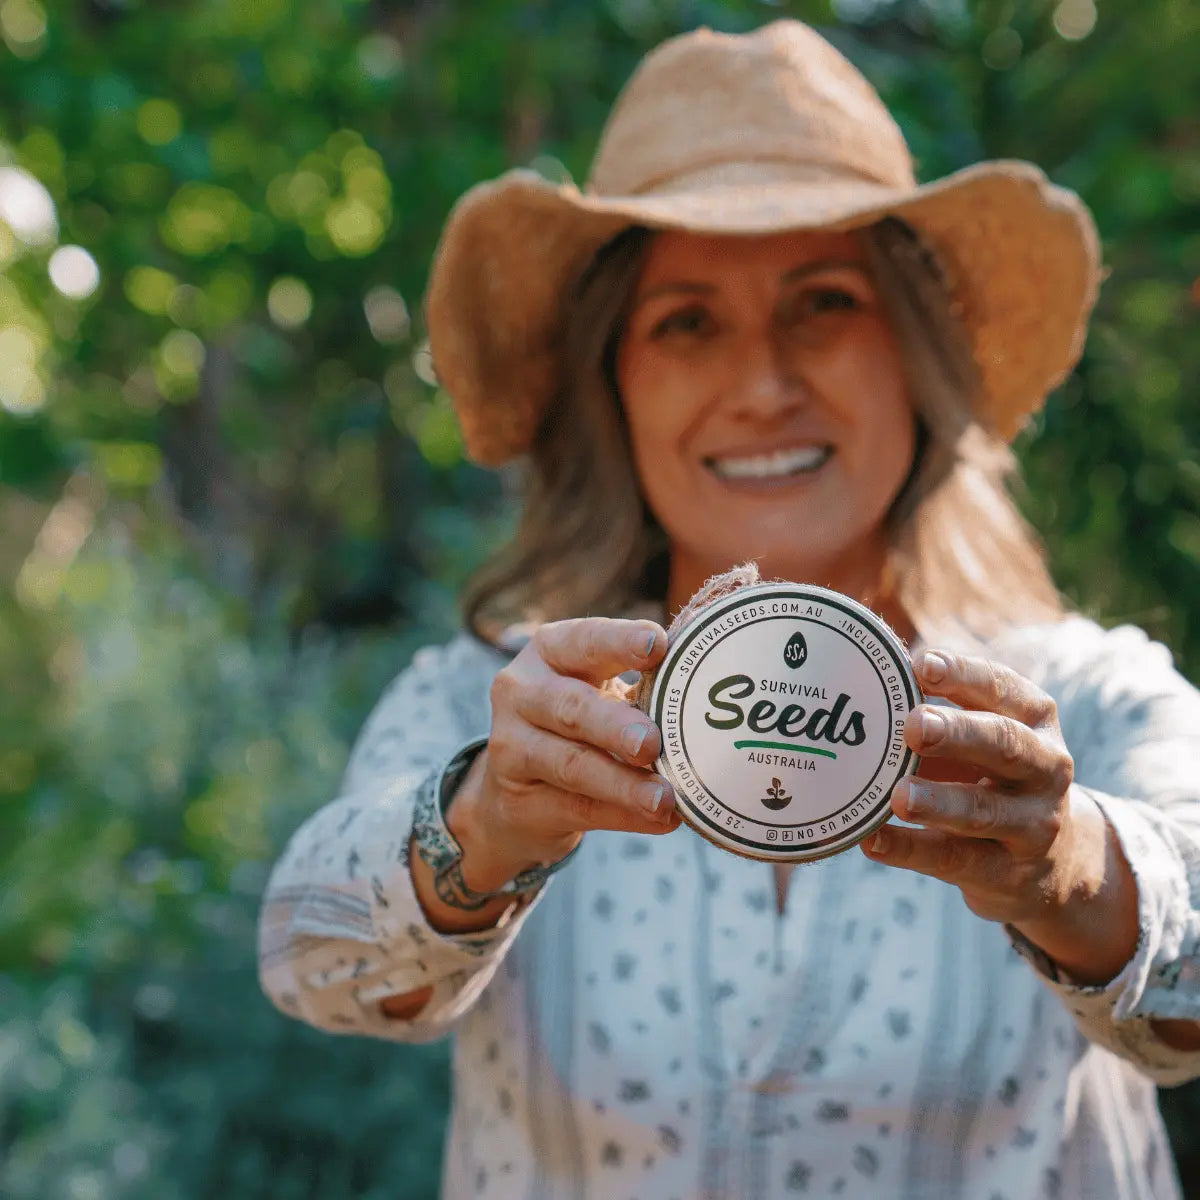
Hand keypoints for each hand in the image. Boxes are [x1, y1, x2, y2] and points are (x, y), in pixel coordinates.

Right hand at [450, 617, 679, 893]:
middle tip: (652, 743)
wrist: (512, 791)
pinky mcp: (519, 800)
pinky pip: (578, 808)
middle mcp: (521, 692)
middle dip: (614, 725)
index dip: (619, 642)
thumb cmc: (577, 723)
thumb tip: (711, 693)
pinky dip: (624, 815)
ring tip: (666, 798)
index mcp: (548, 651)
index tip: (658, 644)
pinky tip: (661, 820)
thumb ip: (640, 688)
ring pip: (573, 765)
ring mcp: (511, 748)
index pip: (583, 640)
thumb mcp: (597, 691)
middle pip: (571, 707)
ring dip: (624, 784)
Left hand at [862, 649, 1139, 985]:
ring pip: (983, 811)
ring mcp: (1032, 825)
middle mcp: (1044, 768)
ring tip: (898, 795)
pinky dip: (910, 850)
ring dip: (938, 802)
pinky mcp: (1007, 874)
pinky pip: (955, 860)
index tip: (921, 664)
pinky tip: (872, 839)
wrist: (1055, 863)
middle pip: (1004, 744)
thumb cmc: (994, 777)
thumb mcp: (983, 736)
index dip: (963, 675)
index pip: (1002, 689)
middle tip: (914, 724)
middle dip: (958, 733)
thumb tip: (861, 680)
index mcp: (1034, 720)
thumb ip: (937, 710)